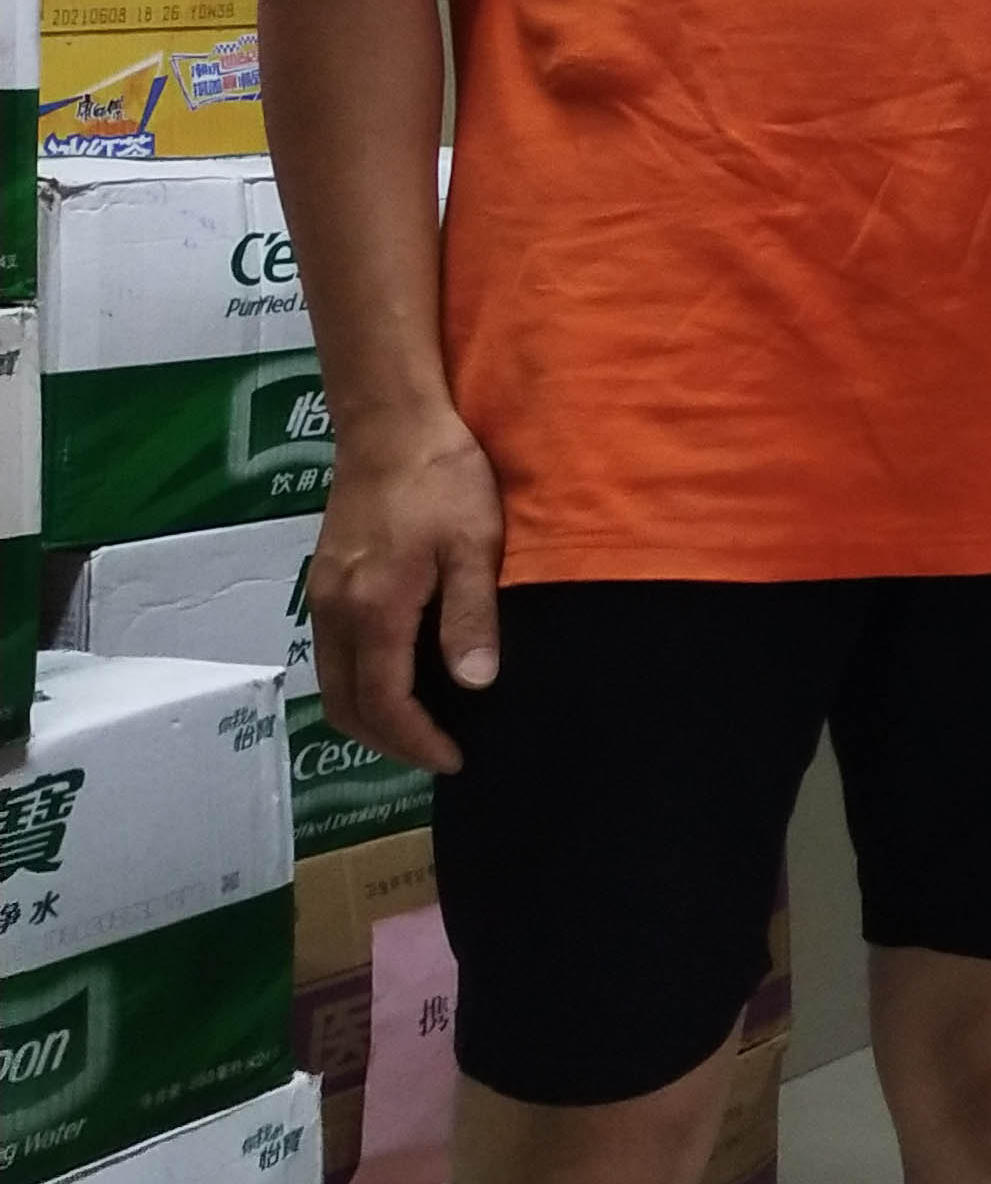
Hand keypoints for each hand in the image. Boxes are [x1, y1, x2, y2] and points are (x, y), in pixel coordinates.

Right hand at [310, 406, 503, 774]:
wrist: (392, 424)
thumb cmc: (443, 479)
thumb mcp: (474, 544)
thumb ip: (470, 616)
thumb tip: (474, 685)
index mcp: (374, 609)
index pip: (385, 703)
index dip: (418, 741)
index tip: (455, 759)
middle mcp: (335, 611)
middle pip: (346, 705)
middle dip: (389, 741)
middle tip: (438, 752)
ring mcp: (322, 596)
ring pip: (332, 683)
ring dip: (370, 716)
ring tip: (422, 725)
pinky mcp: (324, 580)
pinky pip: (332, 654)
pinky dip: (360, 683)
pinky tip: (398, 676)